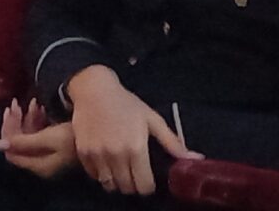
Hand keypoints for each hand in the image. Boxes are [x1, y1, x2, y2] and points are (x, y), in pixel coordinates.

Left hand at [0, 99, 79, 179]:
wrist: (100, 131)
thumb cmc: (74, 136)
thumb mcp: (47, 138)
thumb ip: (21, 142)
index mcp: (38, 164)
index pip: (12, 151)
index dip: (8, 132)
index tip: (10, 111)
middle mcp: (41, 162)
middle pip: (19, 143)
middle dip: (17, 122)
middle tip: (17, 103)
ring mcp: (49, 154)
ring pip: (29, 136)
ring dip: (28, 118)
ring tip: (34, 103)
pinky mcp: (57, 145)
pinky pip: (40, 133)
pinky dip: (38, 120)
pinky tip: (41, 107)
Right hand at [65, 66, 195, 196]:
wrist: (94, 90)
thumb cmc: (126, 103)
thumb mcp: (152, 119)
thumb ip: (172, 142)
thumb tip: (195, 158)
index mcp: (136, 148)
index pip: (143, 186)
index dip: (148, 186)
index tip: (147, 179)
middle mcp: (116, 155)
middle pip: (126, 188)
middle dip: (133, 184)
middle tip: (134, 173)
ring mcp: (97, 155)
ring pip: (109, 184)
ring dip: (116, 180)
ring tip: (120, 168)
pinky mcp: (83, 153)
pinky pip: (93, 175)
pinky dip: (100, 173)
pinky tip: (106, 161)